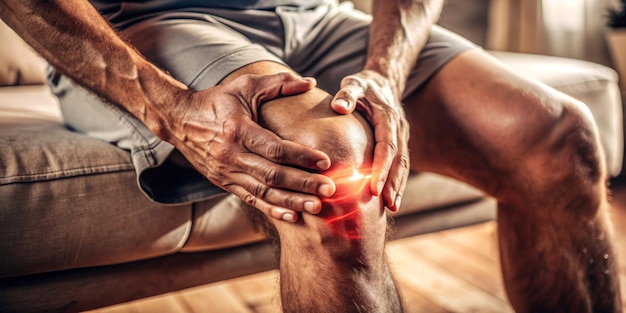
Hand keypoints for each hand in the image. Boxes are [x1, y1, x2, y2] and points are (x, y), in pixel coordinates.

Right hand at [164, 72, 335, 221]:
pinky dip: (272, 209)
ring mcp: (226, 172)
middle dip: (303, 184)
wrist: (179, 120)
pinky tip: (292, 216)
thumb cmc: (216, 100)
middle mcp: (231, 155)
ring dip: (291, 201)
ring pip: (263, 192)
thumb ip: (278, 83)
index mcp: (238, 130)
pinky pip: (251, 200)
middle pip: (273, 175)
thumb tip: (309, 81)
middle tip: (330, 189)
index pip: (275, 148)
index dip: (301, 156)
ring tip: (316, 207)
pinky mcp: (224, 183)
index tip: (325, 161)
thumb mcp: (244, 86)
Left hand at [330, 70, 409, 210]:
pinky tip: (391, 200)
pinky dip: (397, 182)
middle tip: (388, 205)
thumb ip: (347, 94)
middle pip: (400, 160)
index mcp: (388, 118)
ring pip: (403, 165)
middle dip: (394, 183)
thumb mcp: (354, 83)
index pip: (387, 146)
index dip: (382, 168)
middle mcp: (399, 129)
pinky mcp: (399, 144)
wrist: (382, 81)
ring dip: (399, 186)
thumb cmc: (363, 85)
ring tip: (393, 208)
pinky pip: (400, 165)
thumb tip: (339, 106)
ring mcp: (402, 138)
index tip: (374, 187)